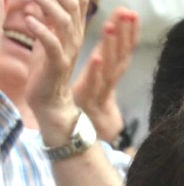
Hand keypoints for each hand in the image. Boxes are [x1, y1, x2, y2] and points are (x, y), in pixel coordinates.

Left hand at [25, 0, 89, 136]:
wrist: (50, 99)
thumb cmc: (46, 67)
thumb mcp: (45, 37)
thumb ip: (43, 18)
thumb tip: (34, 5)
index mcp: (72, 28)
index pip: (76, 1)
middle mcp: (74, 36)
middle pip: (71, 5)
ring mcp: (67, 49)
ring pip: (63, 20)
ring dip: (46, 4)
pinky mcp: (57, 63)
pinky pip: (52, 44)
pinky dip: (41, 30)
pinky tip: (28, 21)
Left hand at [73, 7, 138, 142]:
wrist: (86, 137)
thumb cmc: (87, 107)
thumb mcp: (95, 80)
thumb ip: (101, 60)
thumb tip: (106, 40)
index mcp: (110, 73)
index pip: (123, 48)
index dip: (128, 31)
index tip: (130, 12)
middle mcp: (110, 81)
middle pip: (122, 54)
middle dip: (126, 33)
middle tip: (128, 12)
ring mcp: (102, 91)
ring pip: (111, 67)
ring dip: (112, 47)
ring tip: (109, 26)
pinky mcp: (90, 101)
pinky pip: (95, 84)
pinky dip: (97, 71)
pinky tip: (96, 57)